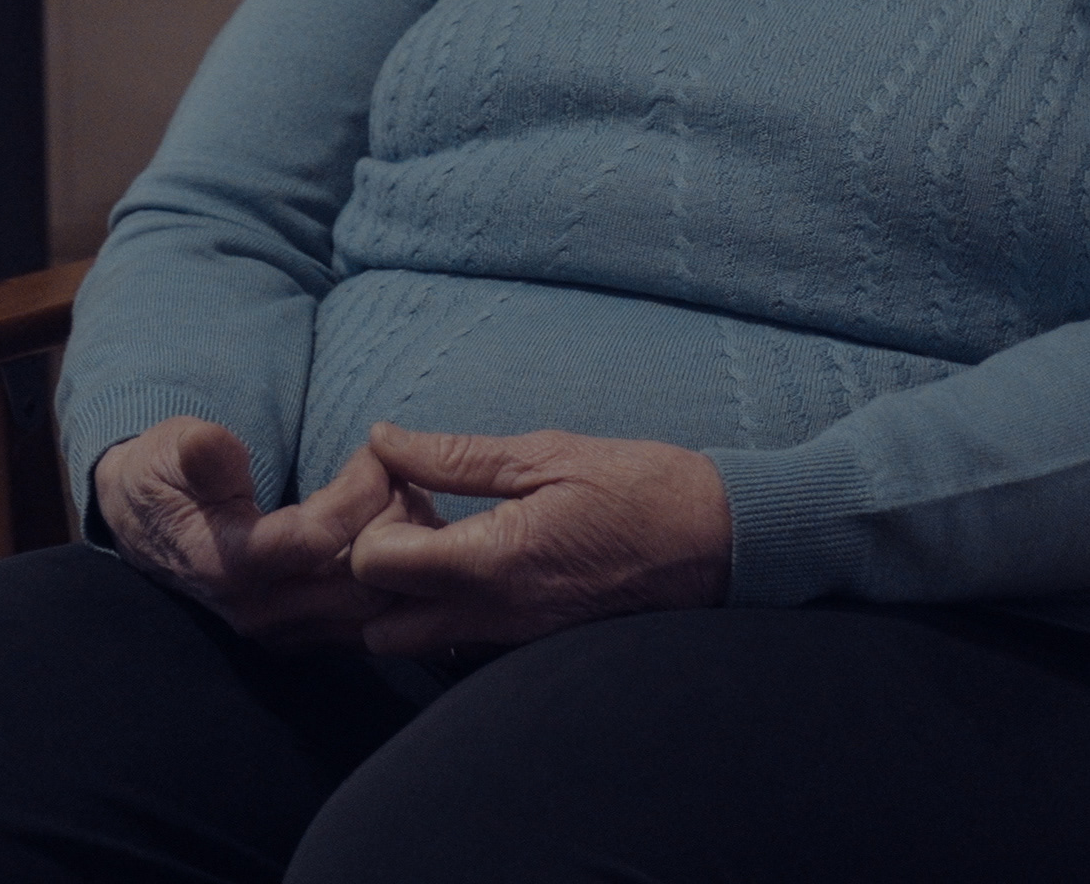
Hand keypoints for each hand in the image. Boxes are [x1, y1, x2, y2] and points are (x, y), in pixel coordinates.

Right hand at [91, 416, 399, 650]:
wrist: (145, 527)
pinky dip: (399, 582)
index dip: (359, 493)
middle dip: (395, 526)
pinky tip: (401, 533)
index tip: (374, 453)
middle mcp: (260, 612)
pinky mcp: (306, 637)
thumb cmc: (165, 477)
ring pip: (377, 611)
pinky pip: (374, 623)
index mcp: (227, 565)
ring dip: (405, 555)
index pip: (316, 541)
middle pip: (360, 587)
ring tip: (407, 498)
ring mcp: (286, 632)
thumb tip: (205, 443)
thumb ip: (198, 453)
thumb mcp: (169, 451)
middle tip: (404, 475)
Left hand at [346, 424, 731, 656]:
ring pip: (418, 643)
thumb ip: (454, 456)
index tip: (403, 489)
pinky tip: (477, 562)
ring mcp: (513, 642)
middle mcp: (495, 616)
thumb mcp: (546, 454)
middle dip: (375, 577)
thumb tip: (383, 441)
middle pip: (379, 625)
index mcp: (493, 560)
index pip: (374, 563)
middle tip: (409, 523)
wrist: (718, 544)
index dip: (372, 521)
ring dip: (409, 599)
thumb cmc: (639, 489)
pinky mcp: (531, 649)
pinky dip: (447, 612)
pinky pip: (460, 645)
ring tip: (443, 541)